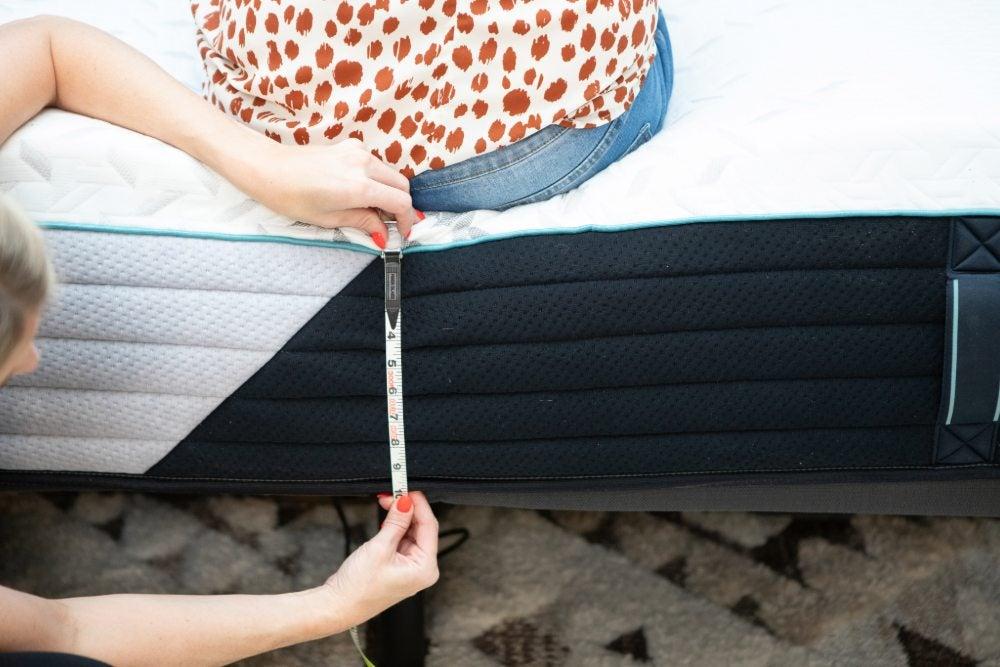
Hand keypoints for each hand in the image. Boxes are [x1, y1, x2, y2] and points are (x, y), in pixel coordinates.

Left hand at [239, 138, 419, 244]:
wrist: (268, 169)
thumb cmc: (291, 196)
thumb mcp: (329, 219)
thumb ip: (363, 222)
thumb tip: (383, 233)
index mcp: (359, 187)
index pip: (401, 202)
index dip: (407, 220)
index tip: (402, 233)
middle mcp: (363, 165)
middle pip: (402, 185)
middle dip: (402, 205)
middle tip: (392, 223)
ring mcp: (357, 152)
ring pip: (390, 173)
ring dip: (390, 191)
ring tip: (374, 210)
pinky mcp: (350, 146)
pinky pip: (375, 163)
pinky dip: (377, 179)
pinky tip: (361, 191)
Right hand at [323, 492, 438, 626]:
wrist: (337, 606)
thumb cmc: (358, 586)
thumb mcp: (380, 547)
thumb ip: (396, 522)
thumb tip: (406, 501)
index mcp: (425, 568)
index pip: (429, 526)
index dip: (418, 504)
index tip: (406, 488)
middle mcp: (422, 569)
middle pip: (421, 528)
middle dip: (406, 509)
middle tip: (391, 493)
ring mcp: (410, 568)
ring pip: (411, 532)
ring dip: (399, 516)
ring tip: (385, 501)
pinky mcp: (399, 566)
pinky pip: (402, 540)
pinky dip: (394, 527)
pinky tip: (385, 519)